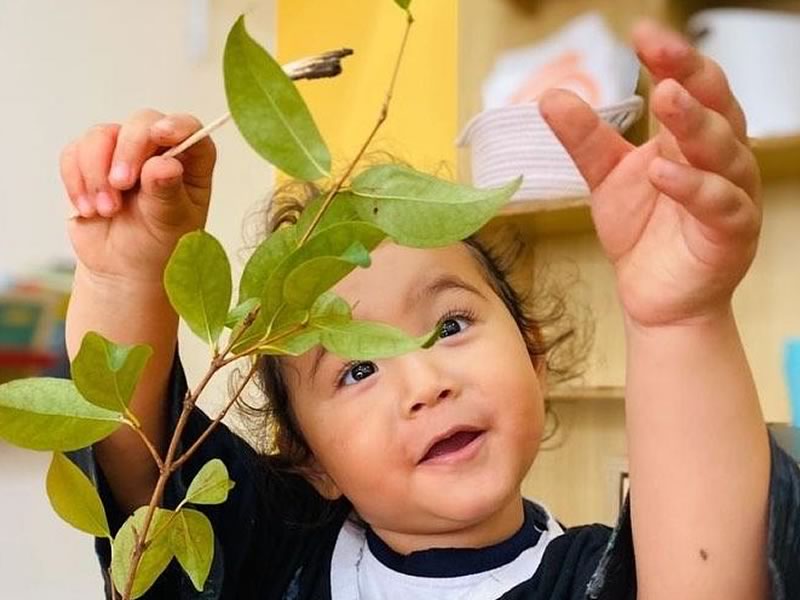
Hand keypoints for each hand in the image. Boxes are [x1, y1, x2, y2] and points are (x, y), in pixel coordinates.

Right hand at [60, 109, 216, 285]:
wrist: (124, 270)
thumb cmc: (159, 248)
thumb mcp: (170, 226)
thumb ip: (167, 194)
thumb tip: (163, 165)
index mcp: (191, 165)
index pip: (190, 130)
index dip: (177, 125)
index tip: (160, 134)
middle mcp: (158, 152)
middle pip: (141, 123)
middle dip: (126, 151)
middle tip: (121, 184)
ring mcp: (122, 154)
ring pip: (101, 135)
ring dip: (97, 172)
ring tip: (106, 210)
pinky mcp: (91, 163)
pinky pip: (74, 153)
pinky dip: (77, 180)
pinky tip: (89, 209)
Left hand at [540, 20, 760, 327]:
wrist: (654, 297)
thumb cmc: (642, 234)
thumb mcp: (606, 178)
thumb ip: (585, 139)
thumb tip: (550, 96)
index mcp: (691, 139)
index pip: (690, 86)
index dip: (672, 58)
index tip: (641, 33)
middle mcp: (718, 159)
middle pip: (717, 107)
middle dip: (691, 76)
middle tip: (660, 56)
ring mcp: (731, 195)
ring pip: (725, 151)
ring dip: (696, 125)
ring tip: (666, 100)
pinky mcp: (731, 233)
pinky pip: (718, 204)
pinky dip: (693, 186)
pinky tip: (663, 173)